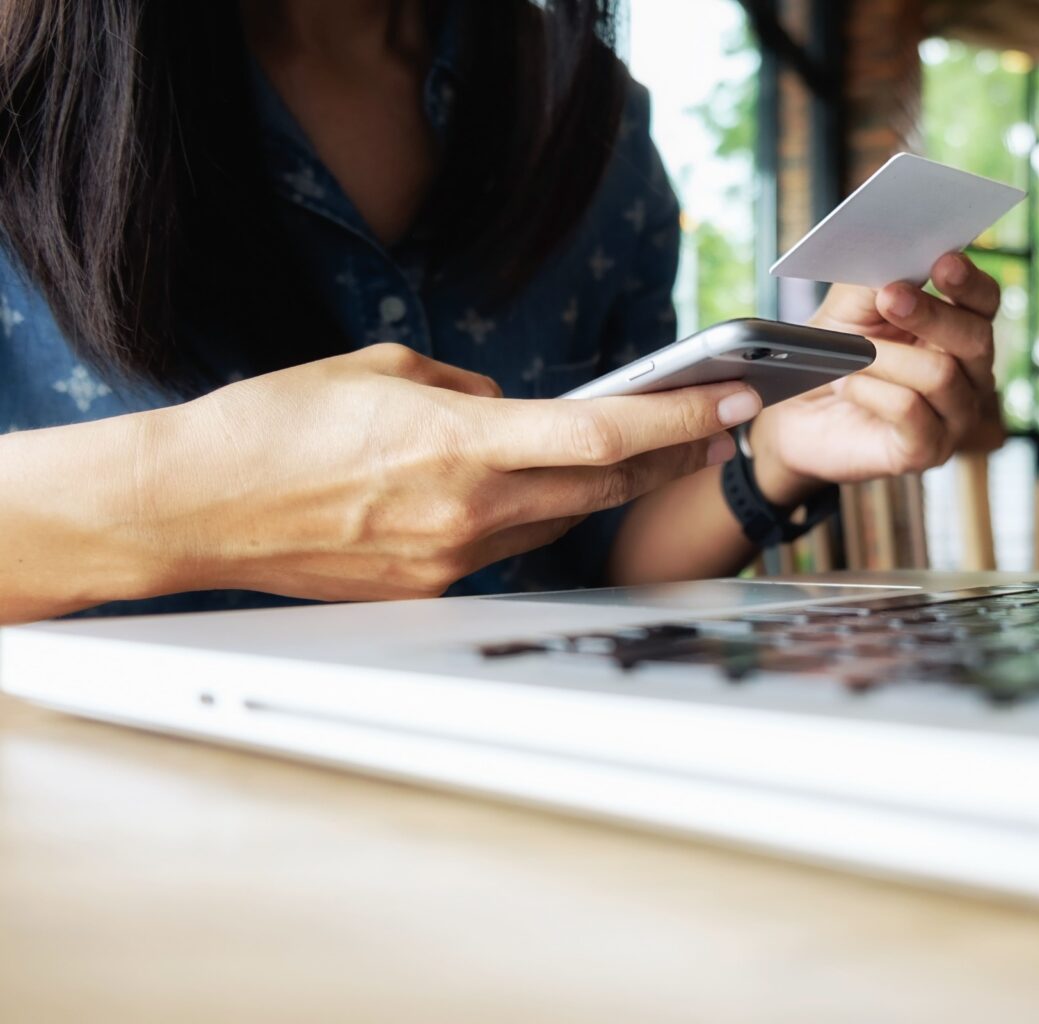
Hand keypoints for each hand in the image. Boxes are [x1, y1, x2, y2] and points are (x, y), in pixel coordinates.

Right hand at [139, 343, 760, 600]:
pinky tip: (526, 491)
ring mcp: (452, 559)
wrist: (194, 507)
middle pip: (601, 486)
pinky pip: (504, 547)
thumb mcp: (380, 368)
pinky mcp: (430, 590)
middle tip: (713, 425)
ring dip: (602, 488)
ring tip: (642, 451)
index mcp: (460, 441)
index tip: (730, 399)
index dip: (678, 418)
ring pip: (558, 520)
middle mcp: (469, 508)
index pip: (602, 433)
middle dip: (666, 453)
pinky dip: (527, 514)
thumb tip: (511, 405)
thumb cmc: (274, 425)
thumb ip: (466, 387)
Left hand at [749, 251, 999, 503]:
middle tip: (889, 298)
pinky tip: (849, 386)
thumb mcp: (849, 307)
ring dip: (885, 358)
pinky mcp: (926, 451)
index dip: (970, 282)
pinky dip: (873, 392)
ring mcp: (953, 417)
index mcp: (957, 329)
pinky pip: (913, 413)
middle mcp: (968, 375)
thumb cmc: (832, 354)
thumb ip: (876, 279)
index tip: (943, 263)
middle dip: (931, 314)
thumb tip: (898, 254)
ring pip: (941, 376)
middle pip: (976, 338)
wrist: (796, 415)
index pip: (985, 302)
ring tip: (849, 357)